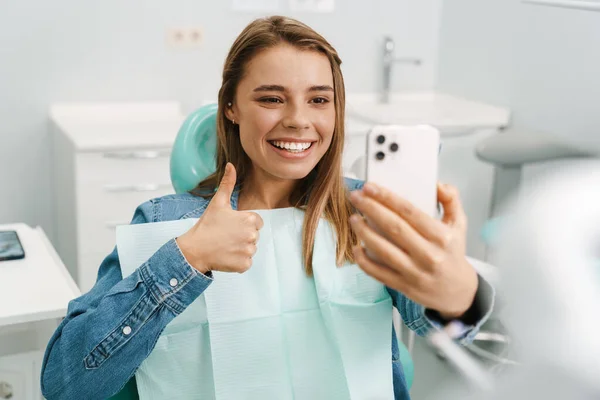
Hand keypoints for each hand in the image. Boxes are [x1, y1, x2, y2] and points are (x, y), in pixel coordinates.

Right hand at [176, 163, 263, 273]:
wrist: (194, 249)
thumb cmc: (206, 225)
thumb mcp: (218, 202)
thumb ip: (227, 183)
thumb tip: (231, 165)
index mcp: (250, 219)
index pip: (256, 222)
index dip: (243, 223)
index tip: (231, 226)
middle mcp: (253, 235)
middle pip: (254, 236)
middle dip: (242, 236)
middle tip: (226, 236)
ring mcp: (249, 251)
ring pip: (250, 249)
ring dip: (241, 249)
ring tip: (225, 246)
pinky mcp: (244, 265)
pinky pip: (246, 263)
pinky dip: (238, 262)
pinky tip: (226, 256)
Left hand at [349, 182, 477, 318]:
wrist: (457, 291)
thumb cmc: (452, 253)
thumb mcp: (459, 224)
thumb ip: (450, 201)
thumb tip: (437, 184)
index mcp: (441, 236)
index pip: (410, 212)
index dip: (387, 198)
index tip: (370, 187)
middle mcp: (429, 254)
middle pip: (393, 227)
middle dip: (371, 209)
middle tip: (356, 197)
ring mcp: (415, 272)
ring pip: (383, 250)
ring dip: (364, 232)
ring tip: (353, 218)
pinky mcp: (404, 286)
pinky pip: (378, 273)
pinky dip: (364, 261)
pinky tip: (356, 247)